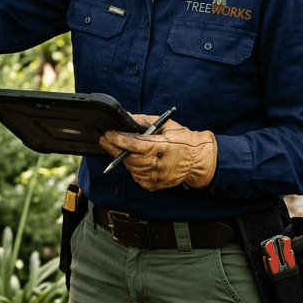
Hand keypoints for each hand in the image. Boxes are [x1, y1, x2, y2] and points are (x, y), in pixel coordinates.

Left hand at [98, 116, 216, 190]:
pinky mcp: (152, 185)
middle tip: (105, 139)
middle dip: (114, 148)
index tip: (107, 133)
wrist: (198, 161)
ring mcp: (154, 177)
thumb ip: (144, 121)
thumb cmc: (183, 140)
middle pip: (127, 157)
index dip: (117, 140)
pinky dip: (132, 166)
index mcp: (161, 147)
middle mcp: (157, 165)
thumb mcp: (166, 125)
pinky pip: (136, 175)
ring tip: (119, 147)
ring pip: (130, 167)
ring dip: (122, 157)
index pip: (133, 145)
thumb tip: (126, 117)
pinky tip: (135, 158)